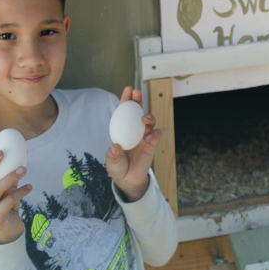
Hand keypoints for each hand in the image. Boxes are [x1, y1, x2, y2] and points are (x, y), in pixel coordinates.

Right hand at [0, 142, 31, 244]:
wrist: (7, 230)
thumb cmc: (4, 204)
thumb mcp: (3, 188)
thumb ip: (6, 173)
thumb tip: (21, 151)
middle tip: (1, 152)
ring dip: (11, 177)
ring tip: (24, 169)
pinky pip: (8, 201)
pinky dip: (20, 191)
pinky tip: (29, 186)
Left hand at [106, 86, 160, 201]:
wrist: (130, 180)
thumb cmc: (118, 168)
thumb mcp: (112, 164)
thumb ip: (113, 156)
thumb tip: (115, 146)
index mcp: (122, 129)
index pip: (123, 111)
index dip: (126, 99)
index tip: (128, 89)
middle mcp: (133, 129)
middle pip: (137, 111)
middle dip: (138, 100)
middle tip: (137, 93)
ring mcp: (144, 135)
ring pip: (149, 120)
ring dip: (148, 116)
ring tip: (144, 118)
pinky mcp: (152, 144)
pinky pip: (156, 134)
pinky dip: (154, 133)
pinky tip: (148, 138)